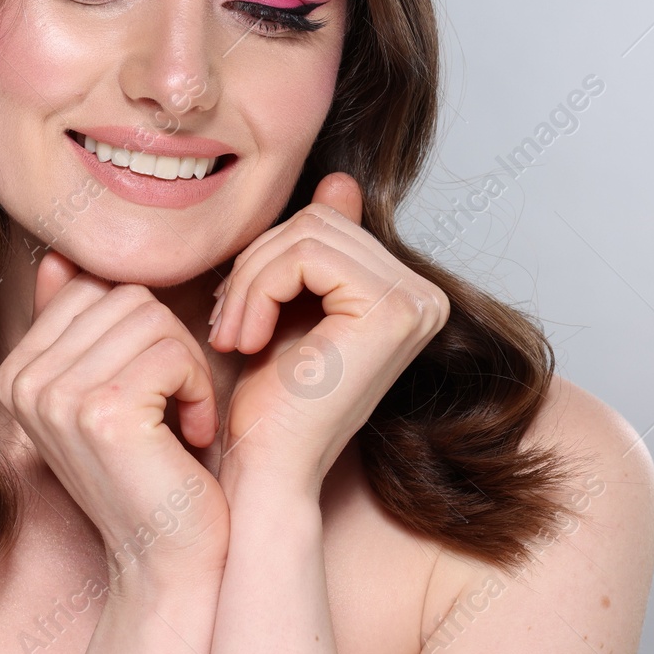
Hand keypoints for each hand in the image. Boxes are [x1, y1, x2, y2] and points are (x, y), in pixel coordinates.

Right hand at [0, 251, 231, 582]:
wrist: (169, 556)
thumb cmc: (151, 471)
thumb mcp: (106, 392)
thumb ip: (78, 328)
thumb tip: (58, 258)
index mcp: (16, 373)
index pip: (94, 289)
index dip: (143, 331)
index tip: (152, 389)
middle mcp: (25, 383)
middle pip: (126, 298)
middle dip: (169, 345)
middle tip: (177, 404)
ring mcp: (57, 398)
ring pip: (153, 319)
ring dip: (188, 368)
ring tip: (185, 418)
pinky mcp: (103, 413)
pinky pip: (173, 352)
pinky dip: (200, 390)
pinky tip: (194, 433)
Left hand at [209, 172, 450, 497]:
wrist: (264, 472)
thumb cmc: (266, 405)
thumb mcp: (283, 307)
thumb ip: (314, 249)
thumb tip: (341, 181)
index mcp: (406, 294)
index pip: (323, 224)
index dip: (266, 260)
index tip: (236, 314)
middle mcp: (425, 297)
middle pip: (317, 221)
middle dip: (256, 267)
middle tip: (228, 325)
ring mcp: (417, 302)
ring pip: (307, 233)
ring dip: (250, 282)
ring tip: (234, 335)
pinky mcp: (393, 310)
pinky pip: (305, 255)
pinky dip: (258, 290)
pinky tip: (247, 341)